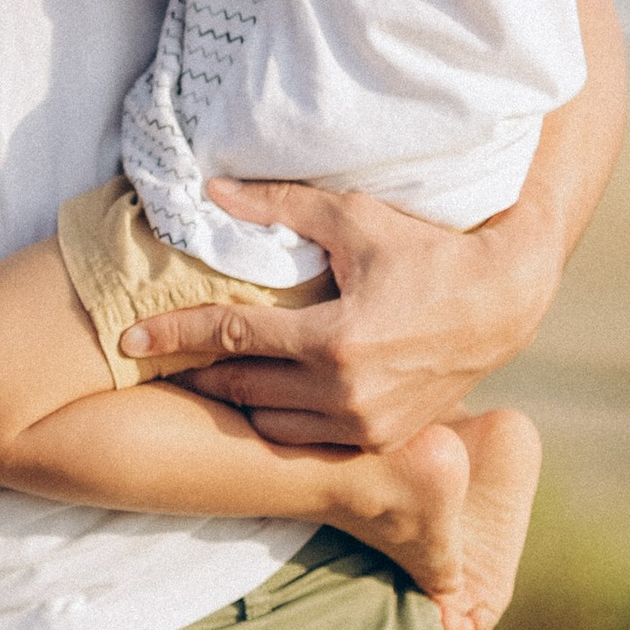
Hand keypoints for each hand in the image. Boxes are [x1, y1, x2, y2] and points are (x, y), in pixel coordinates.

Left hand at [125, 178, 561, 450]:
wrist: (503, 301)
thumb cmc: (426, 250)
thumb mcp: (354, 218)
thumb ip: (279, 206)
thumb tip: (211, 189)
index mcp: (333, 340)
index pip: (230, 338)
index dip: (172, 335)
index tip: (126, 339)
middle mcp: (346, 392)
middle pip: (240, 388)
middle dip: (197, 371)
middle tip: (161, 355)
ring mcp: (366, 424)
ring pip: (270, 424)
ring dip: (237, 401)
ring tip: (208, 373)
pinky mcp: (383, 438)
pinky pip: (310, 440)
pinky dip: (280, 420)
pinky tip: (263, 394)